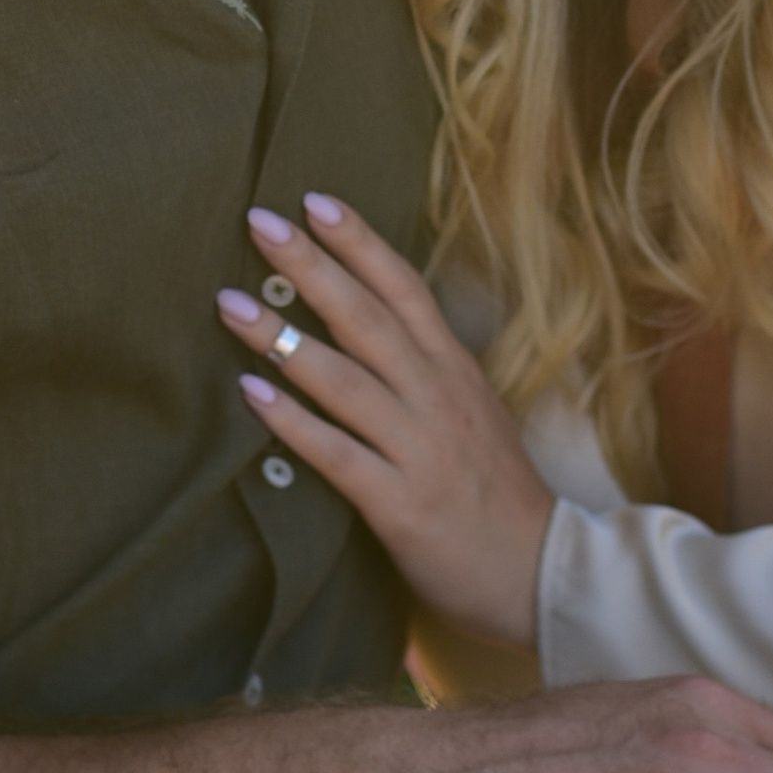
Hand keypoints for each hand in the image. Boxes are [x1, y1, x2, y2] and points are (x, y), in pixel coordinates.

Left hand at [222, 195, 557, 645]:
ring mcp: (419, 447)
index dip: (360, 242)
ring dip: (283, 338)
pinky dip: (293, 423)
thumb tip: (366, 330)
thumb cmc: (497, 493)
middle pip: (367, 317)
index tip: (315, 200)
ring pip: (345, 379)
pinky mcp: (399, 502)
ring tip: (230, 304)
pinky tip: (251, 396)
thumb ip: (425, 373)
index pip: (405, 288)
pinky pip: (337, 454)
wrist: (542, 571)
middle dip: (312, 266)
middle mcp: (437, 396)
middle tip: (259, 221)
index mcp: (454, 370)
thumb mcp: (472, 412)